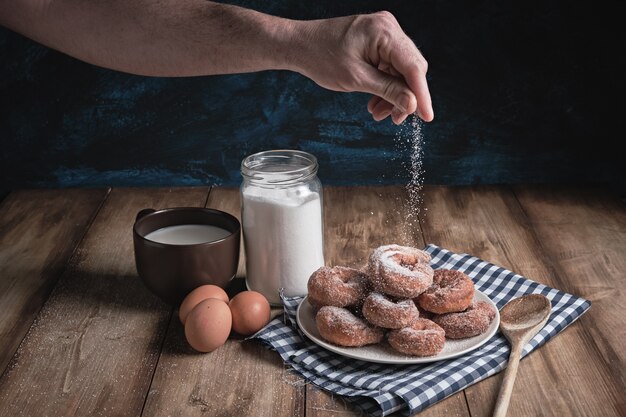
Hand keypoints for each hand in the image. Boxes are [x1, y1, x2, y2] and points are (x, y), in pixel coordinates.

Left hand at [294, 11, 433, 123]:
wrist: (300, 45)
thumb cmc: (321, 57)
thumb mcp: (356, 79)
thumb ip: (388, 91)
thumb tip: (412, 105)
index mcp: (384, 32)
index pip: (413, 67)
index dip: (422, 95)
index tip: (427, 117)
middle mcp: (389, 28)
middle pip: (411, 69)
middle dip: (405, 96)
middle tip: (396, 119)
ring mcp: (384, 34)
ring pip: (401, 71)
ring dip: (394, 94)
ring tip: (379, 113)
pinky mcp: (378, 42)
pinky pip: (390, 67)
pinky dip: (385, 86)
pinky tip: (375, 103)